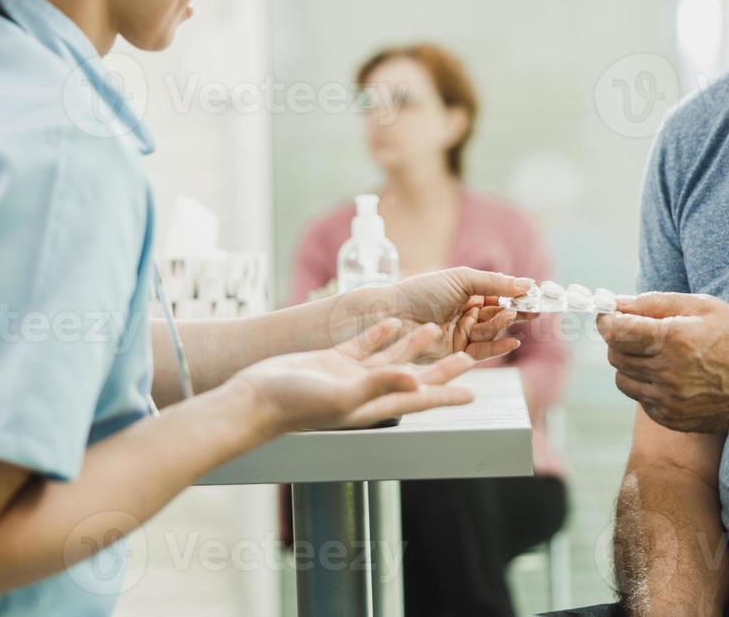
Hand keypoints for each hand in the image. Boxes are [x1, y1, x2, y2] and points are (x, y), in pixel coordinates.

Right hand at [236, 318, 478, 432]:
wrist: (256, 398)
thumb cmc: (294, 405)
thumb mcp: (339, 396)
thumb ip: (377, 386)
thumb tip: (415, 381)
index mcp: (373, 404)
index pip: (420, 399)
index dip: (446, 395)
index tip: (472, 393)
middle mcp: (367, 391)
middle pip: (414, 378)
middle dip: (442, 368)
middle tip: (469, 357)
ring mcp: (350, 375)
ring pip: (391, 357)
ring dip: (413, 344)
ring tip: (434, 329)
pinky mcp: (333, 360)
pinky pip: (364, 345)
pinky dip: (379, 334)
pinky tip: (391, 322)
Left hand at [344, 267, 535, 363]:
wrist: (392, 316)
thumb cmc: (421, 291)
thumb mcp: (462, 279)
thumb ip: (496, 282)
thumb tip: (528, 284)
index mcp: (467, 292)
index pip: (500, 294)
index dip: (518, 296)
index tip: (537, 296)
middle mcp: (466, 313)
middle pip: (500, 314)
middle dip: (517, 311)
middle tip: (534, 309)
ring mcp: (461, 333)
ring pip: (492, 332)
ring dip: (504, 324)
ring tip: (512, 315)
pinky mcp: (456, 354)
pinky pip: (483, 351)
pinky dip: (498, 347)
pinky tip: (512, 341)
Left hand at [598, 292, 728, 432]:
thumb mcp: (702, 306)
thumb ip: (654, 303)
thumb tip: (616, 302)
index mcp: (675, 339)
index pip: (616, 331)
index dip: (606, 320)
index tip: (607, 314)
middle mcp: (669, 374)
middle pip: (615, 356)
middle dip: (619, 340)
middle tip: (636, 331)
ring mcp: (671, 401)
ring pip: (624, 380)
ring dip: (631, 364)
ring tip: (658, 354)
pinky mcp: (675, 420)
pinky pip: (642, 400)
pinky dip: (647, 386)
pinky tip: (672, 375)